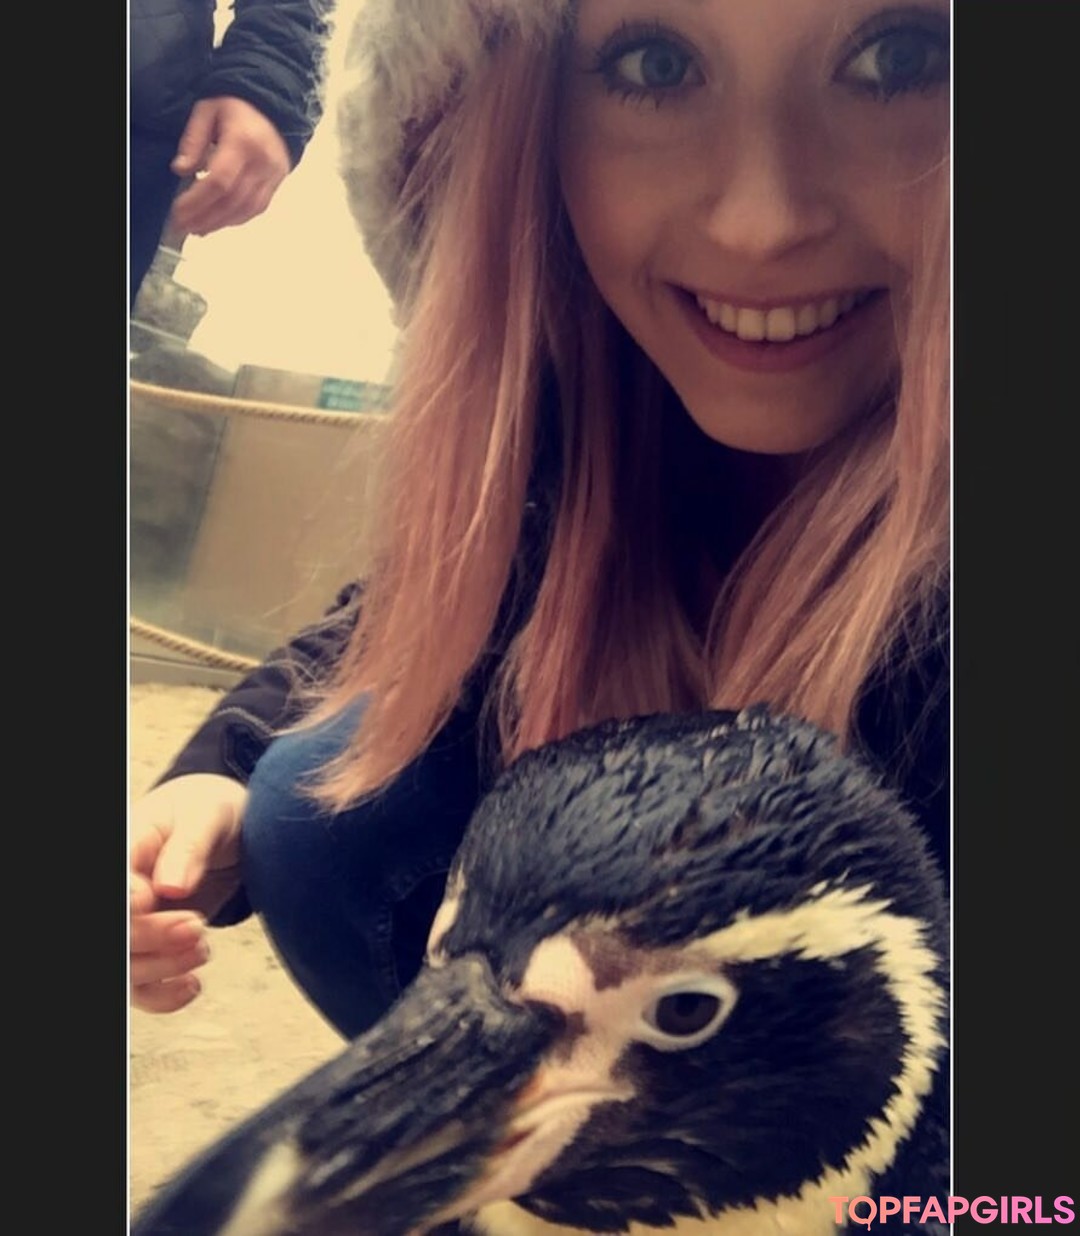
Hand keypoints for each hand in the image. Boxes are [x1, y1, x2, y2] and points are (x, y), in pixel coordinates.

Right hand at [129, 774, 248, 1013]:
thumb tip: (171, 887)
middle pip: (118, 931)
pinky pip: (141, 988)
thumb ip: (190, 845)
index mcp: (125, 847)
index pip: (114, 883)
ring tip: (203, 948)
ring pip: (125, 967)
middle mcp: (123, 891)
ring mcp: (132, 923)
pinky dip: (164, 996)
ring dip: (161, 968)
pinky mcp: (150, 948)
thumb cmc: (210, 812)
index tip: (150, 898)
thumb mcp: (209, 814)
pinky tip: (193, 985)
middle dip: (150, 936)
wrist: (223, 828)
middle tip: (196, 925)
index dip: (124, 900)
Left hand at [168, 96, 291, 237]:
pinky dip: (235, 219)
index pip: (219, 181)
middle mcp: (261, 162)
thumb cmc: (237, 107)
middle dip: (204, 217)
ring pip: (245, 210)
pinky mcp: (277, 184)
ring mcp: (272, 176)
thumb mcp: (207, 111)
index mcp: (243, 141)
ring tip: (197, 229)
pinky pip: (257, 209)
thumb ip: (193, 139)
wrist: (273, 107)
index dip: (197, 200)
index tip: (178, 210)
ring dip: (219, 223)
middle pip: (231, 200)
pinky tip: (218, 223)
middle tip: (182, 226)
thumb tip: (181, 169)